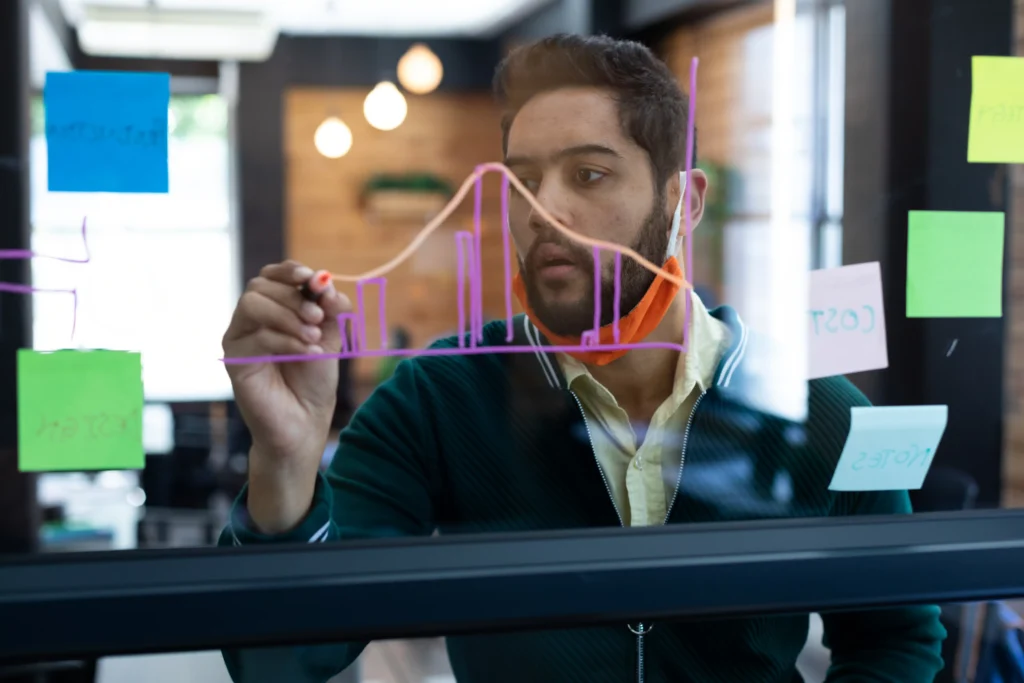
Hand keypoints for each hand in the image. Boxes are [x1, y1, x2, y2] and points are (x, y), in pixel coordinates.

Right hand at [222, 260, 349, 492]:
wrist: (305, 422)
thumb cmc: (314, 380)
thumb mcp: (329, 338)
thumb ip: (330, 309)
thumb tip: (325, 283)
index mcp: (273, 309)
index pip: (272, 275)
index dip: (290, 271)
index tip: (313, 278)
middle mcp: (251, 320)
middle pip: (261, 286)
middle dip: (293, 297)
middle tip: (318, 317)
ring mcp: (239, 338)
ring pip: (252, 304)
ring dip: (287, 315)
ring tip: (312, 336)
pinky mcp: (235, 360)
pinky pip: (256, 337)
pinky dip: (286, 340)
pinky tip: (305, 352)